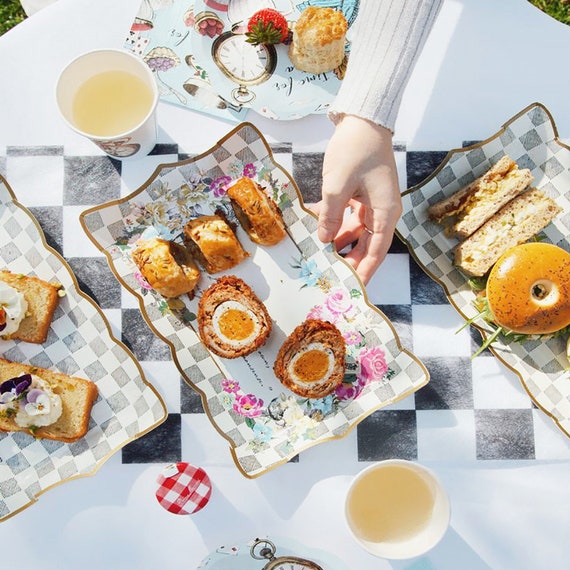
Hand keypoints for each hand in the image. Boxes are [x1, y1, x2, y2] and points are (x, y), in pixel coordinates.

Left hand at [314, 114, 401, 284]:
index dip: (364, 272)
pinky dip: (334, 221)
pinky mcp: (362, 193)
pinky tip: (317, 225)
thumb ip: (330, 216)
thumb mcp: (338, 186)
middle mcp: (382, 211)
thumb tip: (324, 241)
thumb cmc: (356, 149)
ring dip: (338, 241)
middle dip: (348, 260)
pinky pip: (349, 215)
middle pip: (366, 245)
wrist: (363, 118)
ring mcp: (372, 202)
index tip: (353, 289)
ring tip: (319, 254)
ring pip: (355, 231)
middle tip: (330, 275)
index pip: (376, 252)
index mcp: (385, 213)